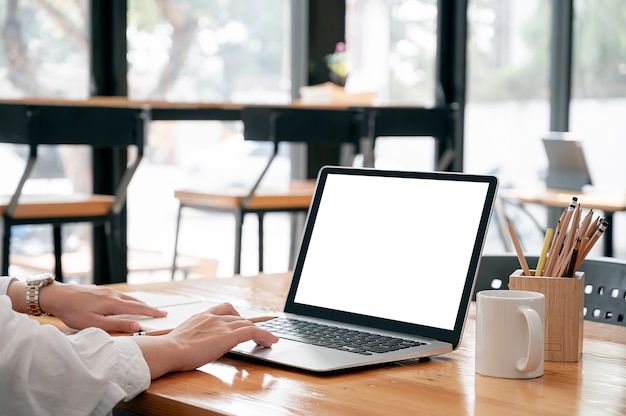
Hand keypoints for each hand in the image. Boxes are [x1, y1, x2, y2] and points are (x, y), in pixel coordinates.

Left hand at [40, 283, 166, 332]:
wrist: (57, 295)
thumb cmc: (74, 311)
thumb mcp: (95, 323)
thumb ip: (117, 325)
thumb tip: (137, 325)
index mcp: (113, 304)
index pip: (138, 308)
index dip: (151, 312)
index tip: (163, 314)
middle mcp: (113, 295)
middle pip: (135, 301)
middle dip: (148, 307)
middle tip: (159, 311)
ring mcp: (106, 291)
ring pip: (127, 297)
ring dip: (138, 303)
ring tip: (145, 307)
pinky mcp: (99, 290)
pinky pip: (119, 295)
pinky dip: (128, 299)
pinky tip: (124, 302)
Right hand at [133, 302, 278, 378]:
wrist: (168, 350)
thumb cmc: (169, 350)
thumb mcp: (181, 339)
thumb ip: (191, 338)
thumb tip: (190, 347)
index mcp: (201, 316)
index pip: (224, 310)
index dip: (236, 316)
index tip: (241, 322)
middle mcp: (213, 317)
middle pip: (239, 318)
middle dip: (250, 326)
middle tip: (258, 335)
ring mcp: (221, 325)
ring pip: (248, 324)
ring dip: (261, 332)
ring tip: (269, 340)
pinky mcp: (228, 336)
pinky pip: (252, 332)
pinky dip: (264, 335)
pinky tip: (271, 341)